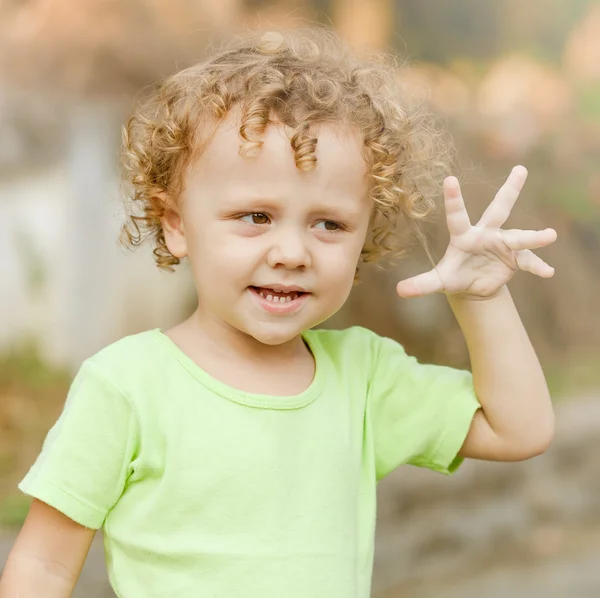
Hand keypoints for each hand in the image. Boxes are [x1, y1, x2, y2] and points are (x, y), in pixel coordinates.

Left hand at [396, 166, 556, 299]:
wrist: (474, 286)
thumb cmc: (454, 276)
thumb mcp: (438, 281)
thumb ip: (422, 284)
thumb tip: (400, 291)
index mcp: (463, 235)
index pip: (456, 215)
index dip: (453, 198)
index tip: (449, 178)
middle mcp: (485, 234)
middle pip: (498, 209)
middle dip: (509, 190)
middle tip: (520, 170)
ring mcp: (502, 244)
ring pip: (519, 235)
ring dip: (534, 237)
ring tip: (550, 235)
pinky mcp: (515, 258)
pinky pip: (528, 261)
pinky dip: (538, 266)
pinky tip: (548, 272)